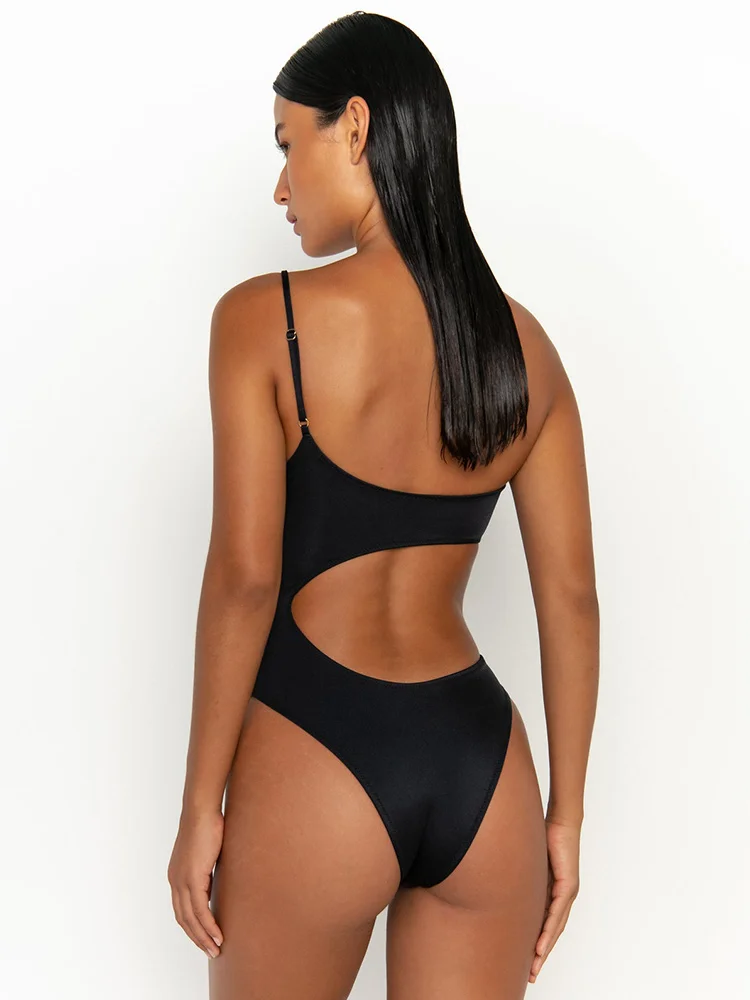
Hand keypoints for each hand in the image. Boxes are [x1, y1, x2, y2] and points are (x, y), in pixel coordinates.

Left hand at [167, 808, 224, 958]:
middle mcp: (175, 882)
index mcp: (177, 876)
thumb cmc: (207, 825)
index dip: (193, 927)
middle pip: (184, 919)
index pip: (182, 910)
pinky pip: (199, 910)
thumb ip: (208, 870)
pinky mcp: (192, 878)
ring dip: (203, 937)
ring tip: (216, 949)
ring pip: (190, 919)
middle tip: (211, 951)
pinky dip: (208, 925)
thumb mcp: (207, 854)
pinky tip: (217, 934)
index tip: (205, 938)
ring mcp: (182, 881)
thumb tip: (216, 881)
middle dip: (197, 938)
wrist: (201, 810)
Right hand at [529, 818, 580, 982]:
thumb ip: (520, 877)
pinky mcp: (567, 885)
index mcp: (554, 892)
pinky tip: (541, 946)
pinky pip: (557, 914)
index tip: (528, 960)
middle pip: (553, 932)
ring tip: (535, 966)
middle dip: (542, 955)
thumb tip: (502, 883)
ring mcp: (567, 892)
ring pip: (556, 927)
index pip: (546, 923)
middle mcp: (564, 896)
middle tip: (532, 974)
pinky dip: (549, 931)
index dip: (538, 943)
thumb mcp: (528, 864)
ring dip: (545, 949)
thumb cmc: (545, 837)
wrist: (561, 822)